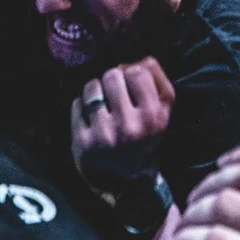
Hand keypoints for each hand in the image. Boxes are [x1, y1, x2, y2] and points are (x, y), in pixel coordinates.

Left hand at [72, 57, 175, 187]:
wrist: (128, 182)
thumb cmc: (145, 137)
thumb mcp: (163, 111)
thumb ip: (158, 80)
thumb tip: (142, 58)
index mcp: (153, 117)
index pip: (138, 71)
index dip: (132, 73)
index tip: (131, 85)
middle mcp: (130, 127)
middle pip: (112, 74)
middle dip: (113, 80)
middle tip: (115, 95)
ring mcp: (104, 136)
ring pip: (91, 87)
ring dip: (95, 91)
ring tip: (102, 105)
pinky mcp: (82, 143)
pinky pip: (76, 104)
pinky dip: (81, 107)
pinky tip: (91, 119)